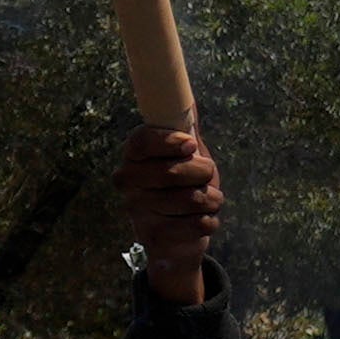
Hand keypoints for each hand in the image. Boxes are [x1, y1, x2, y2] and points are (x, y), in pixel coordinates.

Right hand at [116, 123, 221, 301]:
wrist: (177, 237)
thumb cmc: (183, 186)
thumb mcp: (187, 155)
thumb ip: (186, 129)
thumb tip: (189, 100)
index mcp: (133, 155)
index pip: (143, 142)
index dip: (169, 142)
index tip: (190, 145)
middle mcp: (128, 182)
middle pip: (172, 172)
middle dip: (202, 173)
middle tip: (204, 175)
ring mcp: (138, 211)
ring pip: (191, 199)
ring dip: (211, 199)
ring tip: (207, 200)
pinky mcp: (154, 238)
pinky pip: (197, 224)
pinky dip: (209, 221)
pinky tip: (200, 220)